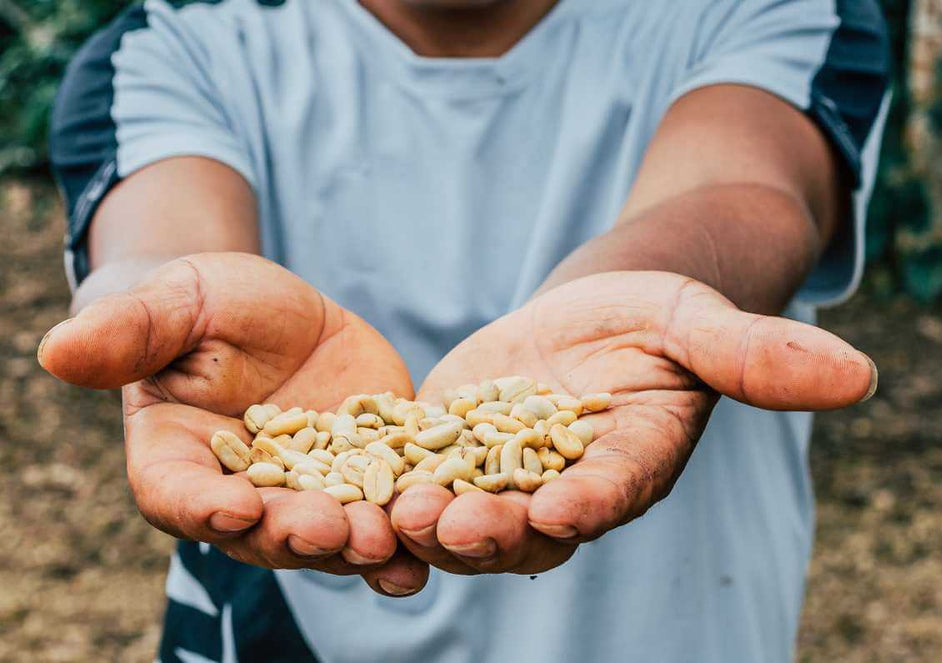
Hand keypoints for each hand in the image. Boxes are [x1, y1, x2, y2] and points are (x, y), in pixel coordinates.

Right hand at [38, 253, 427, 596]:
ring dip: (361, 545)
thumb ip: (128, 333)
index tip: (234, 506)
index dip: (202, 506)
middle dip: (298, 535)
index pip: (178, 495)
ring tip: (392, 547)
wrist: (275, 310)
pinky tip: (442, 530)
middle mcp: (245, 492)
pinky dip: (411, 523)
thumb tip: (56, 350)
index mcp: (181, 460)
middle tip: (334, 534)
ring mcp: (313, 489)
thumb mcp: (174, 304)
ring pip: (332, 531)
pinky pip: (388, 504)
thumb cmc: (207, 304)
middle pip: (265, 530)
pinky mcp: (370, 471)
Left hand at [391, 271, 874, 574]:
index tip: (567, 508)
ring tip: (391, 512)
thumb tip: (862, 372)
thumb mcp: (703, 322)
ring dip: (426, 521)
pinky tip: (338, 484)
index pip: (613, 492)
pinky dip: (380, 486)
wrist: (589, 312)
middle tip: (453, 524)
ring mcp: (496, 474)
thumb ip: (760, 355)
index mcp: (628, 465)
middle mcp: (561, 488)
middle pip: (525, 523)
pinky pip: (409, 474)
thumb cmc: (658, 313)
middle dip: (492, 529)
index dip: (592, 501)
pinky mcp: (443, 449)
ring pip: (459, 511)